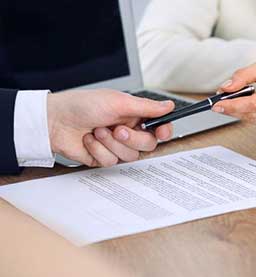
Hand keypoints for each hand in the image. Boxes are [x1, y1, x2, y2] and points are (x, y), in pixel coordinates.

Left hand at [47, 89, 173, 166]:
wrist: (54, 121)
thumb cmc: (82, 105)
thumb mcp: (118, 102)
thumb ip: (147, 107)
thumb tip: (169, 106)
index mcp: (134, 115)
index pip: (159, 127)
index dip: (164, 132)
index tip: (161, 132)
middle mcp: (128, 131)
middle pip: (147, 145)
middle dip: (132, 139)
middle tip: (118, 129)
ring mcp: (116, 145)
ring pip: (130, 156)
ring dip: (111, 144)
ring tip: (97, 131)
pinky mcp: (104, 157)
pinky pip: (111, 161)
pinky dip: (98, 150)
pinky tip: (89, 140)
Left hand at [213, 56, 255, 128]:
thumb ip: (244, 75)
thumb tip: (226, 88)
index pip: (254, 105)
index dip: (233, 106)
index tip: (217, 105)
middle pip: (251, 115)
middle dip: (232, 109)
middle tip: (219, 101)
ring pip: (253, 121)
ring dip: (239, 112)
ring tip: (234, 100)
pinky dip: (249, 115)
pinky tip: (249, 105)